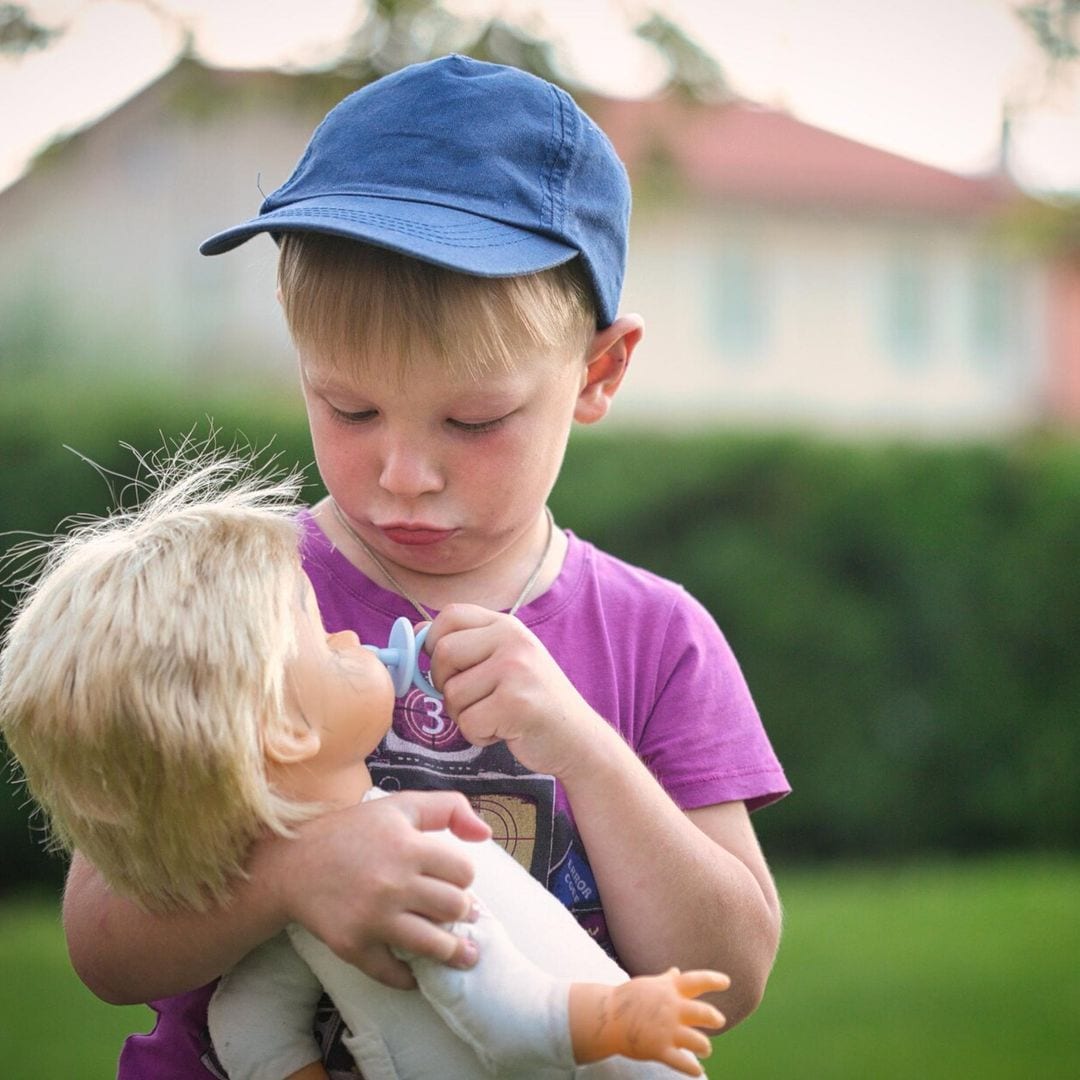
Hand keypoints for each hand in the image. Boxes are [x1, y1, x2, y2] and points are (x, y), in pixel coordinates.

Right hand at [254, 790, 490, 988]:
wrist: (293, 864)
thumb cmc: (352, 832)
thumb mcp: (400, 806)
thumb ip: (448, 808)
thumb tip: (485, 832)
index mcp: (408, 847)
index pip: (463, 871)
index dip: (464, 876)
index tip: (455, 880)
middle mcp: (393, 883)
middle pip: (455, 908)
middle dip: (463, 912)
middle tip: (460, 914)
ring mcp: (373, 918)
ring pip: (433, 945)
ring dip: (453, 952)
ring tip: (463, 954)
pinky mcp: (353, 945)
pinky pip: (393, 973)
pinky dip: (409, 978)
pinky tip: (417, 973)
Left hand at [424, 604, 606, 776]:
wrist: (577, 738)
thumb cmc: (533, 701)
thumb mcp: (505, 661)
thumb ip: (466, 644)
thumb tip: (415, 631)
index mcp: (507, 625)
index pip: (450, 614)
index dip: (434, 641)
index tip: (445, 667)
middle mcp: (513, 640)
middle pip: (443, 654)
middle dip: (445, 685)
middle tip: (473, 699)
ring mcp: (516, 670)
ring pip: (452, 694)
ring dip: (464, 716)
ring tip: (495, 716)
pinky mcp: (516, 704)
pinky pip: (468, 722)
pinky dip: (479, 735)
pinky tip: (504, 731)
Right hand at [571, 968, 729, 1076]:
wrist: (606, 1018)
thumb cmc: (628, 999)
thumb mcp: (649, 985)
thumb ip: (667, 980)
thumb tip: (677, 971)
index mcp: (669, 990)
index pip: (696, 981)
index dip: (713, 980)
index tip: (727, 982)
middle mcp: (671, 1008)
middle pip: (703, 1013)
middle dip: (714, 1018)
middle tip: (718, 1020)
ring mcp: (665, 1030)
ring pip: (697, 1041)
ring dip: (704, 1046)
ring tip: (705, 1048)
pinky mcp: (658, 1049)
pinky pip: (682, 1062)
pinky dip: (692, 1068)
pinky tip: (697, 1069)